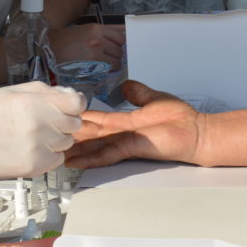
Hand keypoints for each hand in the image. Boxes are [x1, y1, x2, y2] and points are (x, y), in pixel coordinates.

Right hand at [0, 81, 83, 182]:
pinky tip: (32, 149)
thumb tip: (68, 93)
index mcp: (34, 102)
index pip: (77, 102)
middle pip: (75, 123)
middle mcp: (40, 124)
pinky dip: (50, 155)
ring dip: (57, 139)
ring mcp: (39, 147)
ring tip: (35, 136)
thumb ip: (43, 90)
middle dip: (65, 121)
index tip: (70, 106)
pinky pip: (57, 159)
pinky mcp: (35, 166)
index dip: (75, 104)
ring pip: (67, 142)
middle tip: (48, 122)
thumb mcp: (11, 91)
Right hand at [50, 23, 124, 67]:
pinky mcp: (92, 64)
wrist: (50, 48)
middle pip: (119, 49)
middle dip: (116, 54)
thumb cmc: (66, 39)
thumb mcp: (85, 29)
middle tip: (108, 56)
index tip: (115, 47)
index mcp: (97, 28)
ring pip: (116, 60)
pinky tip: (101, 68)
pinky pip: (108, 68)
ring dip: (113, 63)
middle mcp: (98, 39)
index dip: (119, 44)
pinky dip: (108, 70)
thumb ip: (105, 30)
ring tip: (105, 63)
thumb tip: (123, 30)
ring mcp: (96, 52)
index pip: (120, 37)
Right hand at [65, 80, 200, 168]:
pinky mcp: (133, 147)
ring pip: (95, 146)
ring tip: (56, 154)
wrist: (196, 133)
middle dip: (71, 137)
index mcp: (126, 123)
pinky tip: (77, 161)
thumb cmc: (180, 120)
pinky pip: (109, 153)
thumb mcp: (153, 99)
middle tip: (49, 138)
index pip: (98, 121)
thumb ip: (138, 93)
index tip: (62, 117)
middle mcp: (123, 134)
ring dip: (76, 151)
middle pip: (91, 135)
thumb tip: (125, 85)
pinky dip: (92, 157)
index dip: (80, 119)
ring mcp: (126, 142)